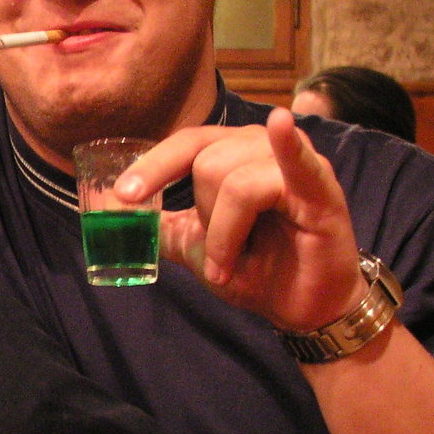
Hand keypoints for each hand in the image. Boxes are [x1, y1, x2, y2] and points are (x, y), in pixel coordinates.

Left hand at [115, 107, 364, 331]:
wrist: (299, 308)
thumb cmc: (256, 269)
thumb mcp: (197, 247)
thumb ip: (161, 225)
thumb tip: (112, 212)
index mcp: (230, 153)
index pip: (185, 144)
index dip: (153, 167)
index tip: (125, 196)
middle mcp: (260, 148)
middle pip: (207, 165)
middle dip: (205, 220)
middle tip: (220, 257)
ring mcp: (294, 164)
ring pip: (235, 181)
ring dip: (226, 236)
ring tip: (236, 263)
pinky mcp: (321, 189)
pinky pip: (294, 161)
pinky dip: (287, 145)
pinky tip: (282, 124)